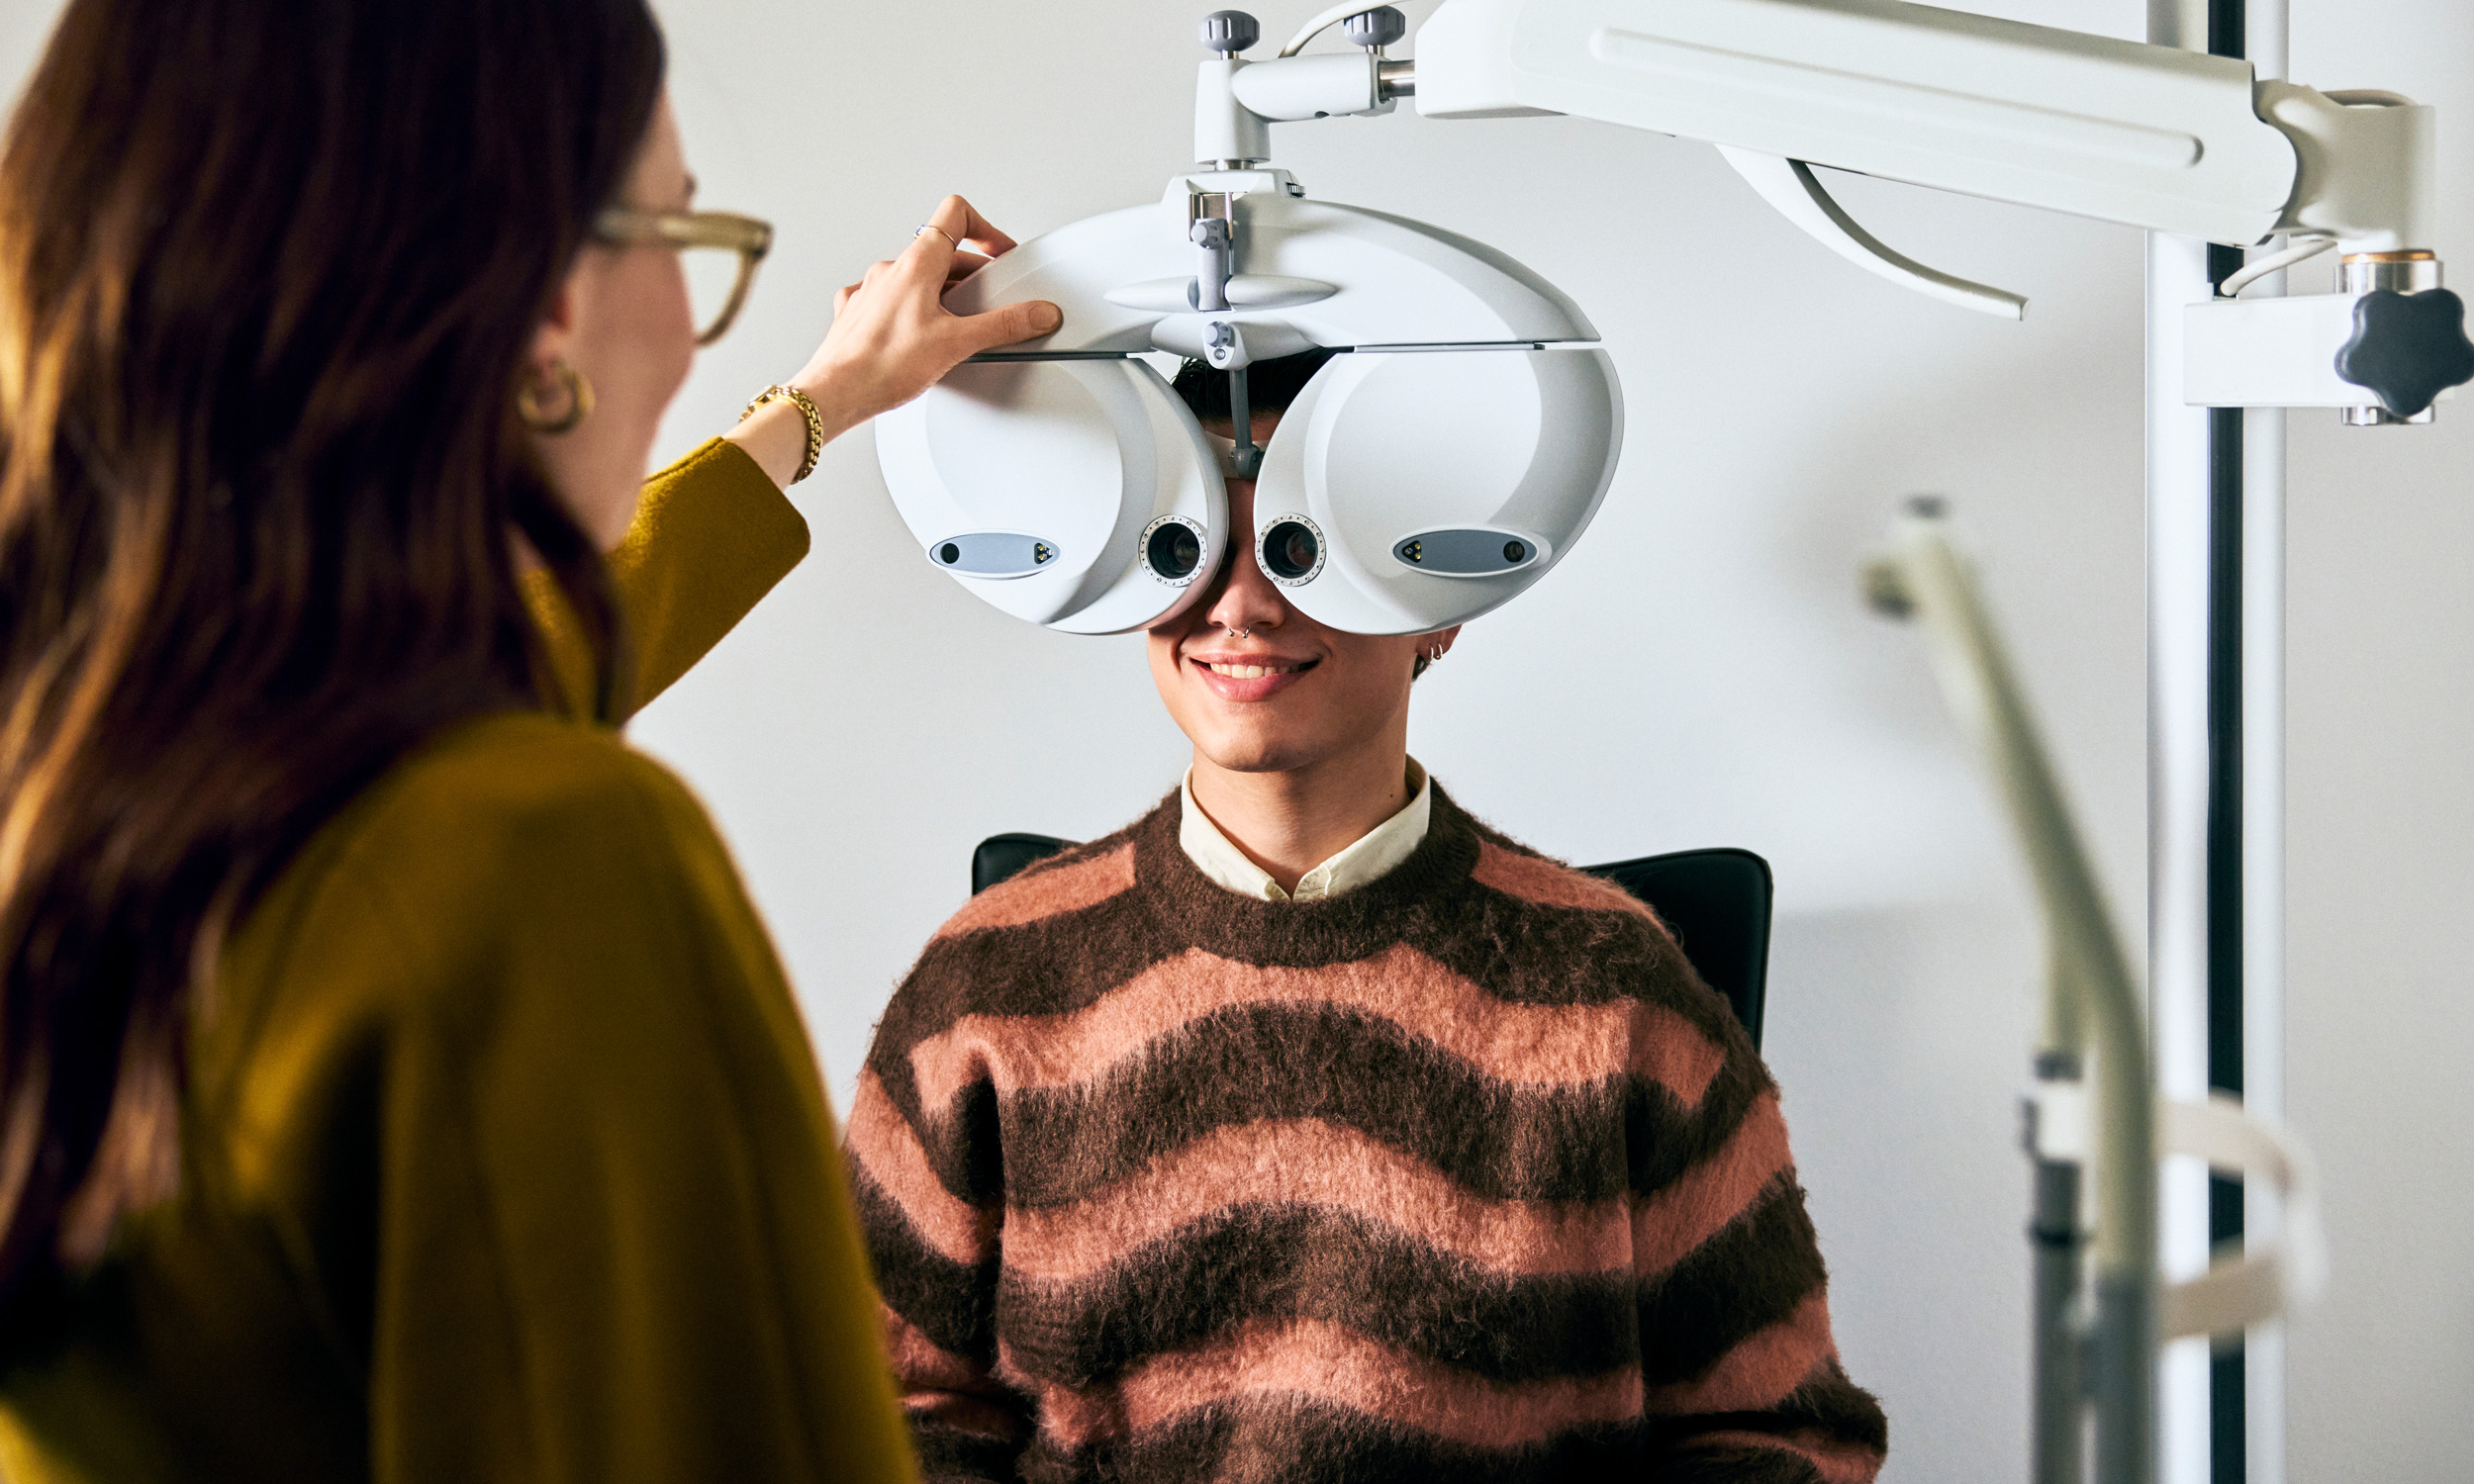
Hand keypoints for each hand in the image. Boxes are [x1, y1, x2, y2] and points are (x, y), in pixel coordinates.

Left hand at [804, 195, 1057, 425]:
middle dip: (970, 272)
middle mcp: (889, 270)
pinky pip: (888, 299)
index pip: (955, 214)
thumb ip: (1004, 325)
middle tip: (989, 297)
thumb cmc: (882, 366)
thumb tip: (1038, 314)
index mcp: (917, 264)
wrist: (836, 393)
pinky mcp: (857, 313)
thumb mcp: (958, 344)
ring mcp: (870, 290)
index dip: (986, 228)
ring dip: (939, 291)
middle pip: (940, 251)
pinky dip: (908, 309)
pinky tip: (915, 334)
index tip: (1000, 253)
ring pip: (913, 276)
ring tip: (954, 322)